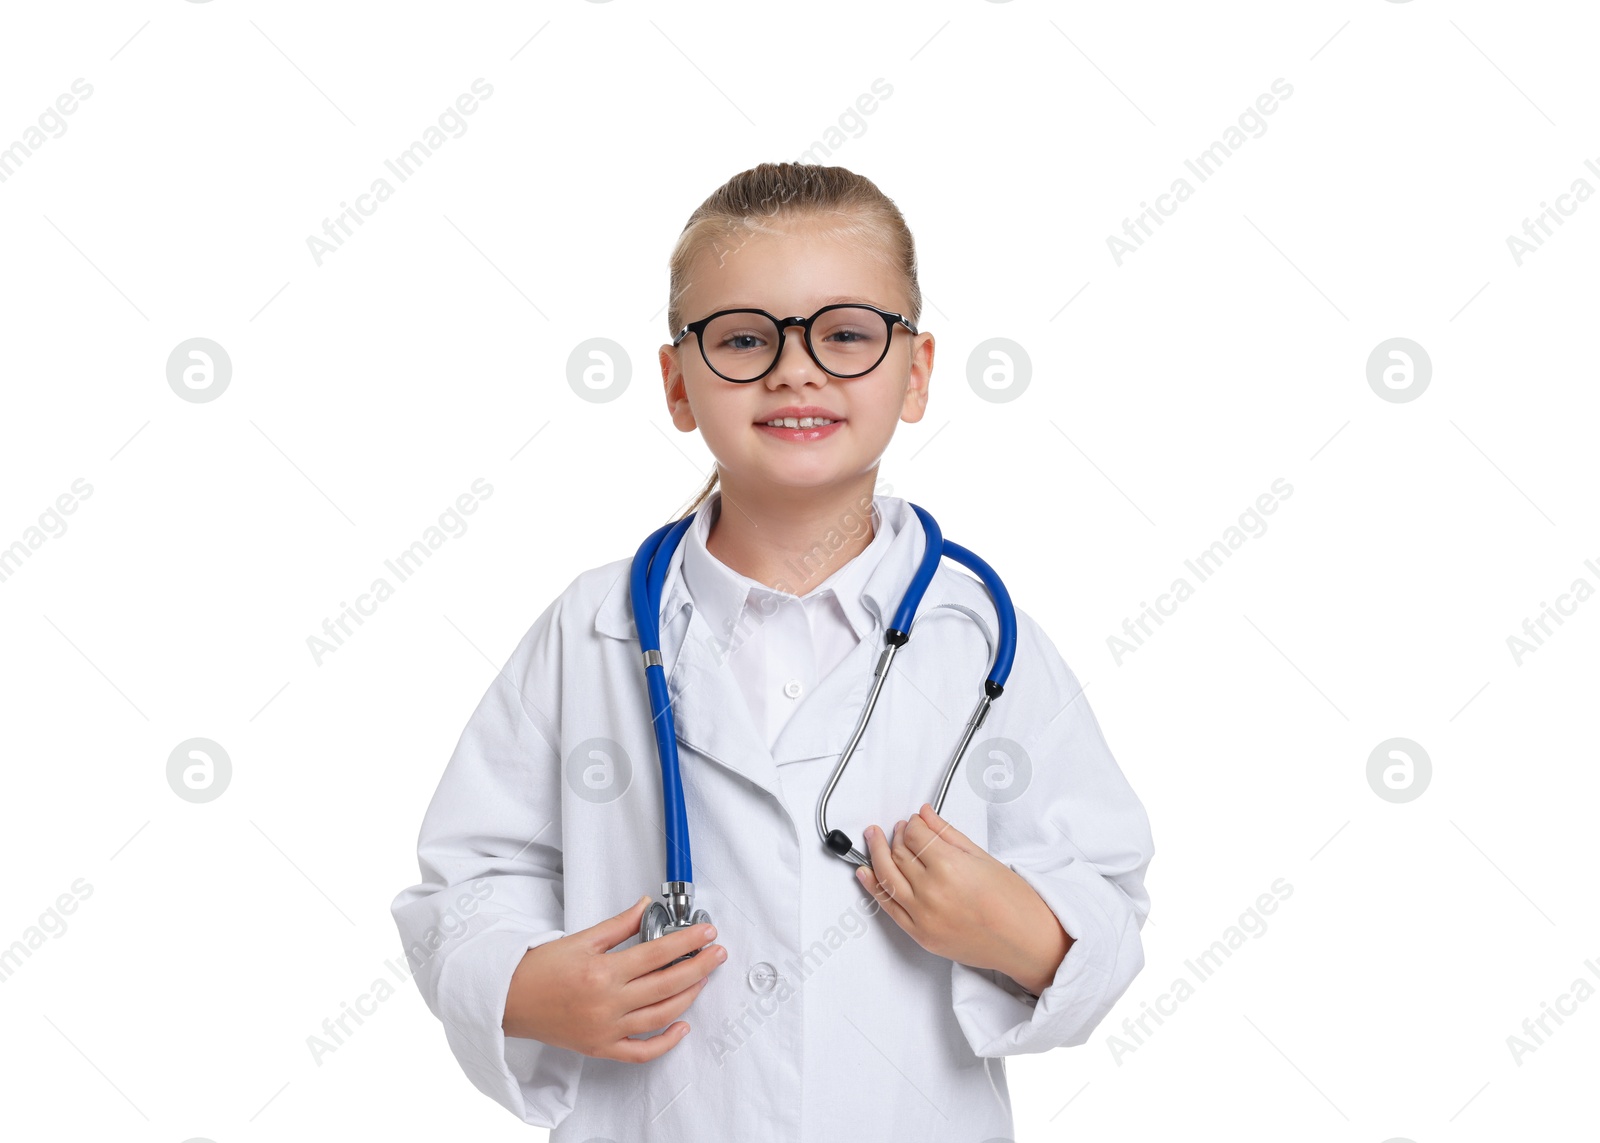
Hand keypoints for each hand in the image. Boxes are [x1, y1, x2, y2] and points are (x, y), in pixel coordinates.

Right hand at [502, 894, 725, 1061]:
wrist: (508, 999)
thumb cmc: (539, 969)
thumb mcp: (581, 939)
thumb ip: (618, 925)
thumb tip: (645, 907)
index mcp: (603, 972)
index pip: (658, 954)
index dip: (687, 941)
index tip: (706, 932)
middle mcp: (608, 1002)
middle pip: (667, 984)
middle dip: (699, 966)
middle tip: (717, 953)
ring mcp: (607, 1028)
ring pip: (661, 1015)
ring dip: (689, 997)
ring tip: (702, 979)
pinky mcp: (601, 1047)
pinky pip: (641, 1051)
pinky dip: (665, 1042)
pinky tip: (682, 1027)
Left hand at [857, 804, 1071, 994]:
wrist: (1026, 943)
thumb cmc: (1014, 902)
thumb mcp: (982, 858)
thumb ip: (948, 834)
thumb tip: (925, 814)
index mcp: (949, 868)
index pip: (915, 836)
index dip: (912, 824)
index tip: (915, 820)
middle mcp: (931, 892)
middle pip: (899, 854)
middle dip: (896, 836)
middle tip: (897, 828)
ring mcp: (922, 916)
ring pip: (887, 877)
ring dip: (877, 854)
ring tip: (874, 838)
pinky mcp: (920, 936)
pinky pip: (888, 907)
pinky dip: (872, 887)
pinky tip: (864, 872)